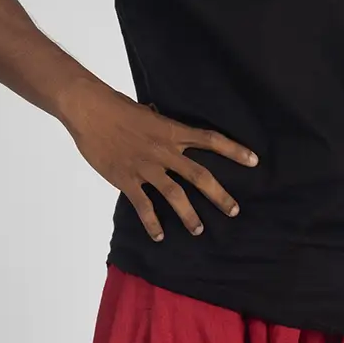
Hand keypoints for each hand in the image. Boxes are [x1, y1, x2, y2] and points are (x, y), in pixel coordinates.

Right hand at [60, 80, 257, 240]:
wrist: (89, 110)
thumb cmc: (115, 106)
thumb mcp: (145, 112)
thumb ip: (158, 122)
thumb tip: (159, 118)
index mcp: (171, 131)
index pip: (210, 140)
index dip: (234, 150)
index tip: (254, 161)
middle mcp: (164, 151)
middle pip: (200, 176)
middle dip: (219, 195)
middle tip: (234, 210)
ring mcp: (146, 167)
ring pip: (175, 195)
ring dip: (189, 215)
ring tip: (198, 230)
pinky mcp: (126, 179)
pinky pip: (144, 206)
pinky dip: (152, 223)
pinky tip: (159, 236)